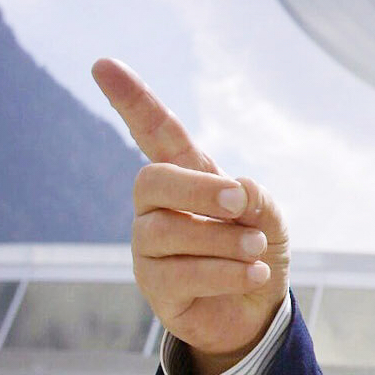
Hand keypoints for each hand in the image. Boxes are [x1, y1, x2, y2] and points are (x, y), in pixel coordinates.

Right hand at [92, 58, 289, 374]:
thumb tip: (235, 188)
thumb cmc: (257, 250)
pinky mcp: (154, 288)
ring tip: (257, 249)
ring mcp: (149, 249)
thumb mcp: (270, 217)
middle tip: (240, 200)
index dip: (132, 100)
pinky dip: (225, 272)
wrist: (257, 310)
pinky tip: (254, 274)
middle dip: (198, 189)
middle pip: (151, 181)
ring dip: (222, 239)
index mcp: (186, 176)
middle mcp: (157, 208)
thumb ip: (257, 197)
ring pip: (167, 232)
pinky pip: (179, 274)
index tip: (103, 64)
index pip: (154, 132)